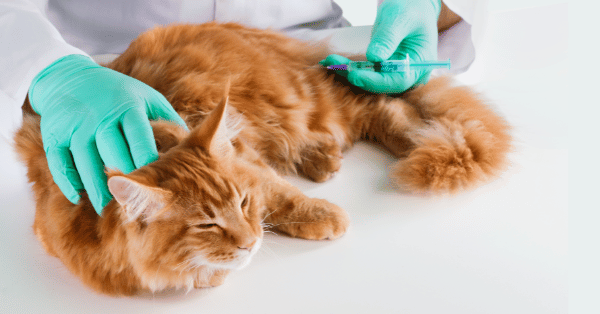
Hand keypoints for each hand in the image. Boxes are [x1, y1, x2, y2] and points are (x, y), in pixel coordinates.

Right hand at [29, 54, 186, 213]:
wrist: (70, 77)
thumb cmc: (120, 94)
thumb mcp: (146, 98)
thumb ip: (169, 121)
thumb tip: (195, 148)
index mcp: (128, 107)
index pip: (140, 139)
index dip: (148, 163)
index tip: (158, 187)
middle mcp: (100, 116)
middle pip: (113, 155)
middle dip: (125, 182)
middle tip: (135, 206)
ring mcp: (75, 125)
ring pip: (86, 163)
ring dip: (96, 189)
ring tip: (108, 209)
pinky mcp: (54, 134)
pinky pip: (60, 163)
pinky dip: (68, 182)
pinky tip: (78, 198)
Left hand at [320, 0, 440, 93]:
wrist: (411, 7)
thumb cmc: (410, 9)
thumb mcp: (399, 19)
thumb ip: (388, 37)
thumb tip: (374, 57)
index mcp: (420, 65)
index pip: (397, 81)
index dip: (374, 81)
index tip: (353, 74)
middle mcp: (409, 75)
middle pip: (382, 86)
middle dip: (357, 77)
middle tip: (334, 65)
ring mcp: (396, 74)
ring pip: (372, 82)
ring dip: (350, 74)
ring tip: (330, 62)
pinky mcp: (384, 71)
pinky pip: (367, 75)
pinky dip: (352, 69)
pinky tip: (336, 62)